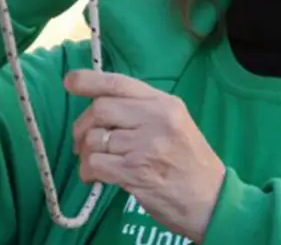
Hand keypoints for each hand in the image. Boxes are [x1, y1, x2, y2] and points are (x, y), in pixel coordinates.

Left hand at [65, 70, 225, 242]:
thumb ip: (143, 110)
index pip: (119, 83)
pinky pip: (95, 164)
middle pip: (100, 110)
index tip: (70, 82)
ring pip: (95, 139)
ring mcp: (145, 146)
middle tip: (83, 139)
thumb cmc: (190, 161)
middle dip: (83, 125)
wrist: (210, 199)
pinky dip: (88, 171)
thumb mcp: (175, 123)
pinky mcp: (134, 173)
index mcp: (164, 104)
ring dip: (85, 152)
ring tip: (93, 160)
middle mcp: (155, 119)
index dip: (89, 81)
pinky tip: (95, 176)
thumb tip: (100, 104)